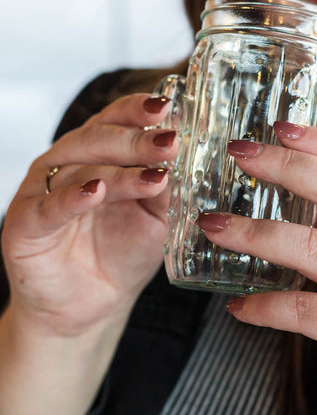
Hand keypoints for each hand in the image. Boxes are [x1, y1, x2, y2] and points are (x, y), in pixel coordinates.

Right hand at [2, 94, 178, 336]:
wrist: (89, 308)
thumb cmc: (121, 253)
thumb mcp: (157, 217)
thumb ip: (168, 186)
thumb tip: (193, 156)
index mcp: (98, 151)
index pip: (118, 119)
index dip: (141, 110)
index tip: (170, 106)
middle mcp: (67, 161)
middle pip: (101, 139)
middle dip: (139, 140)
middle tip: (171, 142)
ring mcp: (43, 190)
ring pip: (81, 171)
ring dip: (120, 173)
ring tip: (154, 177)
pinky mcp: (25, 223)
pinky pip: (50, 207)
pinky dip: (73, 198)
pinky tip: (95, 193)